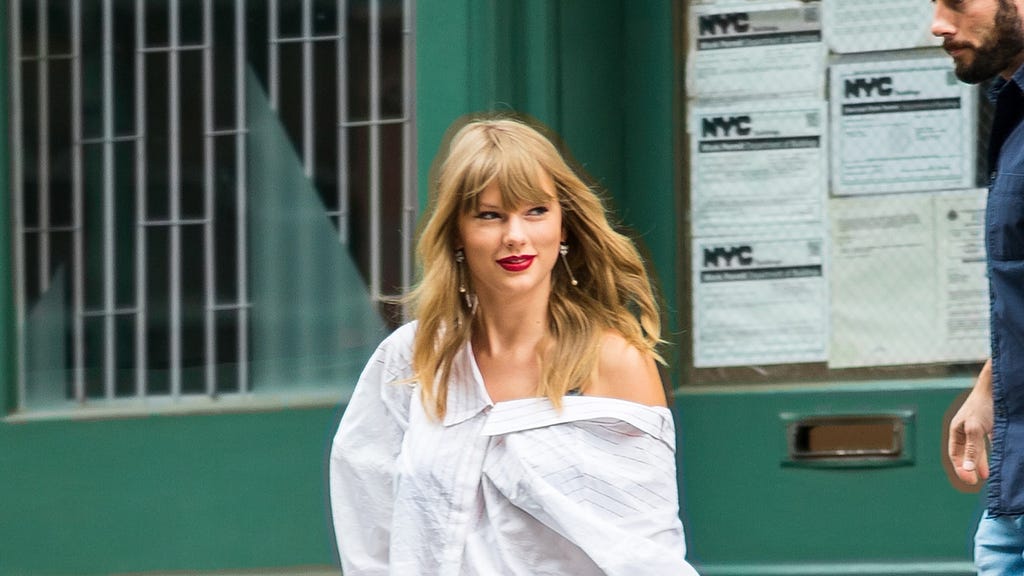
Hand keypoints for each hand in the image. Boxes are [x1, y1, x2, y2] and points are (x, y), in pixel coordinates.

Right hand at [948, 360, 993, 485]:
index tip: (970, 481)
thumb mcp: (975, 429)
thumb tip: (968, 470)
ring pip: (976, 449)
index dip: (960, 469)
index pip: (954, 454)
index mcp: (956, 430)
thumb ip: (972, 450)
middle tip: (975, 482)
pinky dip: (989, 452)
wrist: (997, 387)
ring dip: (980, 462)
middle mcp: (964, 430)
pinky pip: (986, 443)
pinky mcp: (989, 425)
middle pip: (964, 453)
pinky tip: (996, 458)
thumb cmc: (983, 406)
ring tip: (986, 474)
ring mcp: (976, 427)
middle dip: (969, 468)